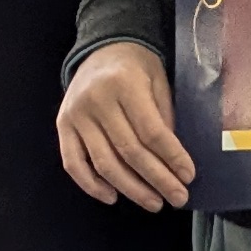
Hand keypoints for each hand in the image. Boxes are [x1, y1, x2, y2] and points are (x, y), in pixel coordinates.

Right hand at [57, 40, 195, 213]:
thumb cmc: (138, 66)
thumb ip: (164, 117)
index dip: (172, 157)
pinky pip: (73, 163)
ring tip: (154, 203)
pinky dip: (91, 185)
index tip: (188, 176)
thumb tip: (173, 162)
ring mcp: (75, 115)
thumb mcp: (159, 81)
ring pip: (104, 163)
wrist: (102, 48)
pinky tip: (113, 196)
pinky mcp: (62, 126)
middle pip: (129, 151)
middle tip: (178, 198)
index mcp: (125, 84)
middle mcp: (96, 100)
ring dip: (131, 189)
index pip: (151, 131)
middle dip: (157, 179)